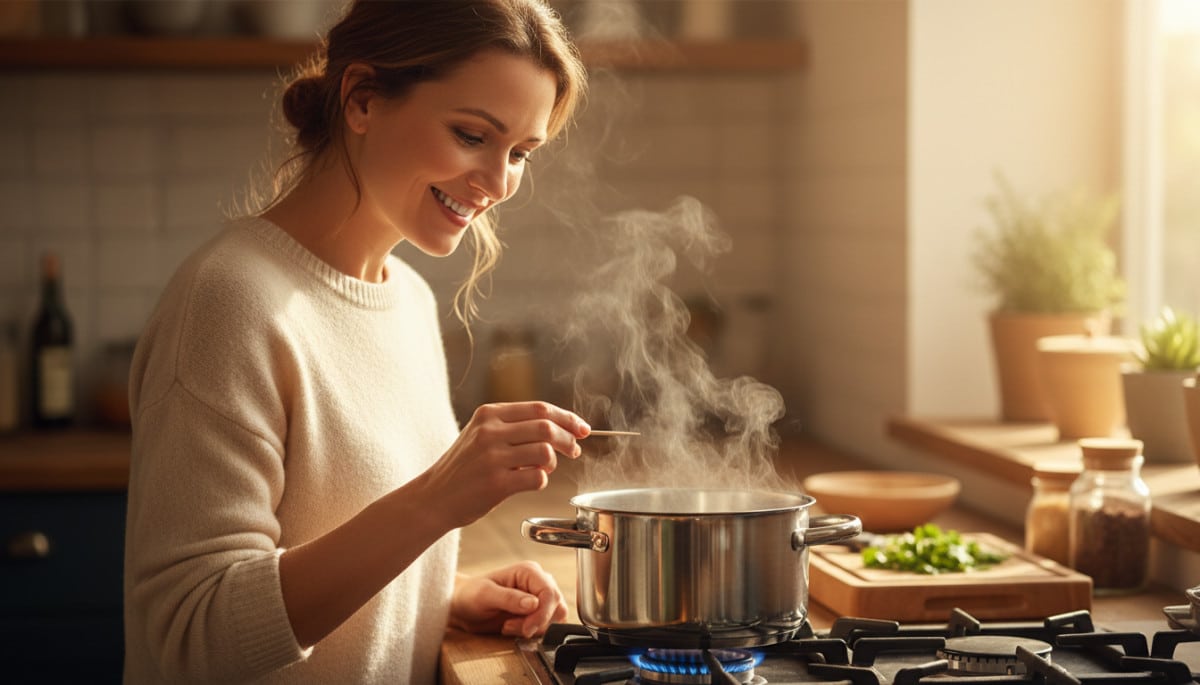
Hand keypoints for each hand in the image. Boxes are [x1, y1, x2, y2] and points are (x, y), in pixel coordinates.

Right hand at [422, 402, 589, 527]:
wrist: (433, 497)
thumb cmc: (463, 467)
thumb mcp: (480, 434)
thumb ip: (514, 426)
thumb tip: (561, 426)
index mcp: (488, 414)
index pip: (540, 408)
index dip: (567, 418)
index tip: (582, 428)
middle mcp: (489, 432)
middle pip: (547, 427)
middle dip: (568, 439)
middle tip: (574, 450)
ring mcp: (492, 457)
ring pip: (545, 452)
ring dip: (553, 463)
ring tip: (543, 469)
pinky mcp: (495, 484)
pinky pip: (537, 477)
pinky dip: (541, 480)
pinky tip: (528, 482)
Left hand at [449, 563, 568, 637]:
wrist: (463, 606)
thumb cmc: (469, 594)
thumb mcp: (485, 595)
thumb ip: (509, 598)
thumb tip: (533, 603)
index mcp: (528, 571)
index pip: (550, 593)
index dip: (542, 614)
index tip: (527, 629)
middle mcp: (537, 582)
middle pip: (556, 606)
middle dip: (537, 622)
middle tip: (512, 627)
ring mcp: (538, 597)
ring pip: (555, 618)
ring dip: (535, 628)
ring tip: (510, 626)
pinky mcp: (536, 612)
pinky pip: (547, 626)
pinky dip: (533, 632)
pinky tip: (514, 629)